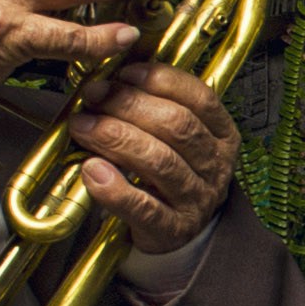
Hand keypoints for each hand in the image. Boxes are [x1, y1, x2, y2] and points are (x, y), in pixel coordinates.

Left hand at [63, 56, 236, 257]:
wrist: (174, 234)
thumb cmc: (167, 176)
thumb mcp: (173, 138)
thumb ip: (152, 106)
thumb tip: (112, 75)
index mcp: (222, 135)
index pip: (200, 98)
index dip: (162, 80)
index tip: (125, 72)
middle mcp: (215, 166)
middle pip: (177, 126)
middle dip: (129, 105)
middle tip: (94, 95)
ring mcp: (196, 200)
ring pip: (160, 162)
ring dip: (116, 138)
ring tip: (82, 126)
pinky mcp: (172, 230)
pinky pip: (143, 207)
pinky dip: (114, 188)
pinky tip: (90, 170)